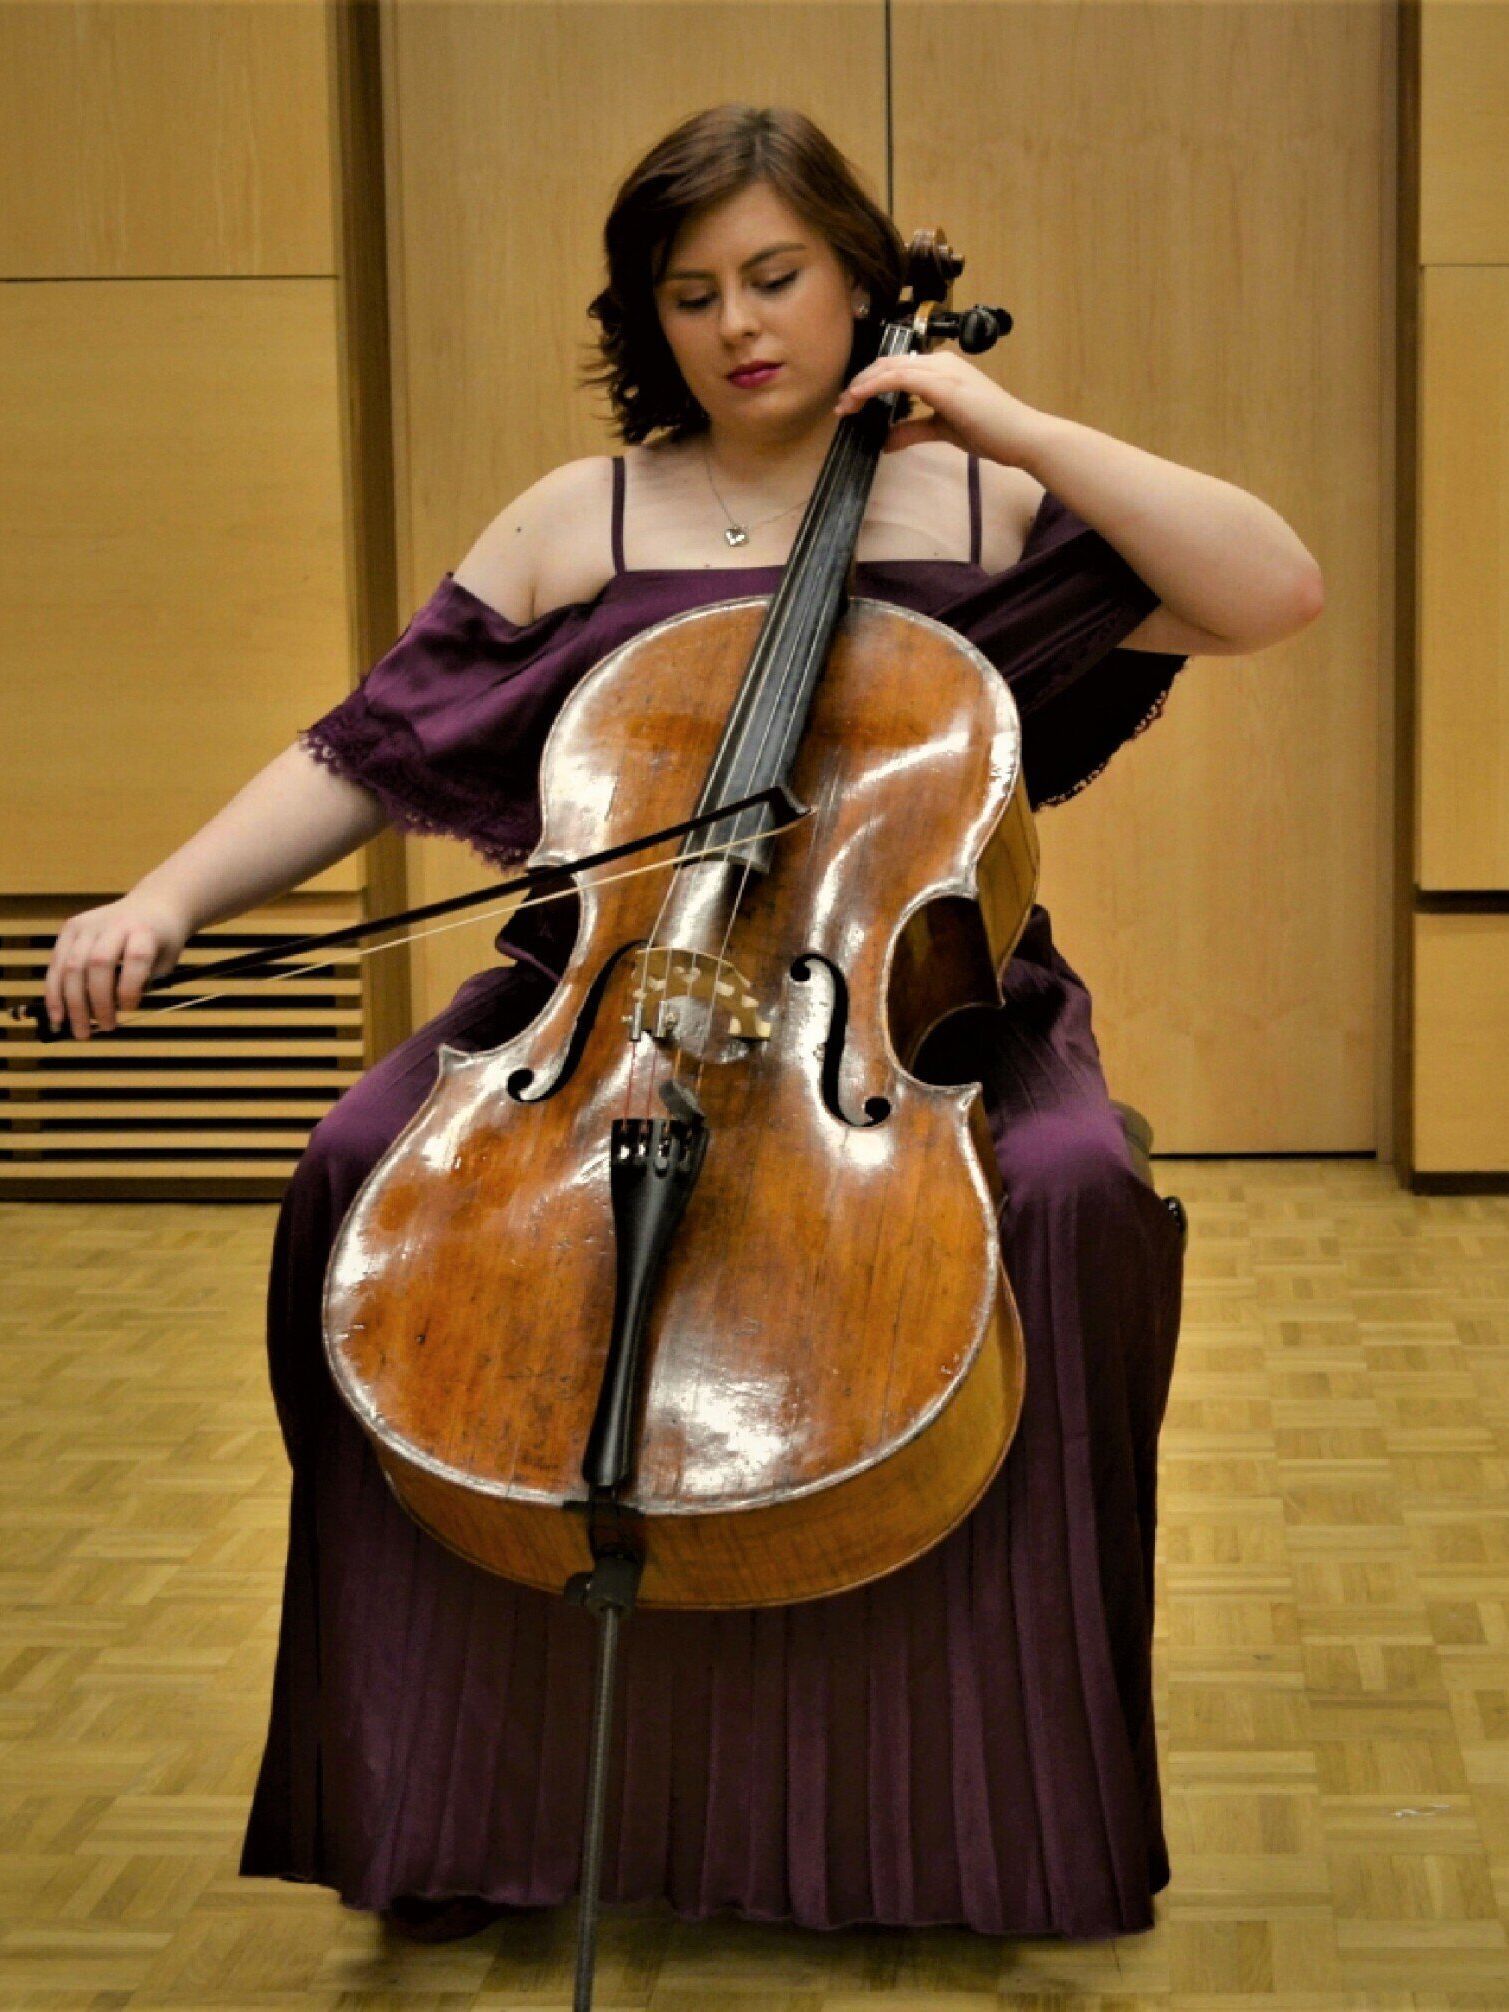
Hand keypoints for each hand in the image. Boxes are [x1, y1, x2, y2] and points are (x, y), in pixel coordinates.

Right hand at [45, 890, 192, 1038]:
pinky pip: (57, 963)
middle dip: (98, 1003)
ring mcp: (88, 925)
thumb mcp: (166, 961)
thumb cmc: (161, 940)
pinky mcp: (70, 928)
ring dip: (73, 1004)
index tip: (129, 1009)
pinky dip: (55, 993)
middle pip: (98, 963)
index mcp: (144, 930)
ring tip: (81, 1031)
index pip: (136, 957)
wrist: (151, 906)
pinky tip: (58, 1015)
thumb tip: (114, 1010)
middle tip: (105, 1029)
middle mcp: (114, 924)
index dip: (130, 987)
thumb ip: (145, 983)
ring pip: (72, 966)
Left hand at [833, 350, 1050, 466]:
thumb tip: (885, 441)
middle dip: (860, 383)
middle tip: (841, 406)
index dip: (870, 384)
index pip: (897, 369)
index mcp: (942, 369)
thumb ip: (913, 431)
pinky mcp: (943, 383)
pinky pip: (900, 377)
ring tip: (845, 404)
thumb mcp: (942, 430)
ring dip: (862, 385)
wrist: (1022, 436)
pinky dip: (875, 386)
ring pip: (890, 367)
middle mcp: (941, 362)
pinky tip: (859, 397)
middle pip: (888, 364)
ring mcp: (943, 370)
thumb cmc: (991, 432)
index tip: (851, 404)